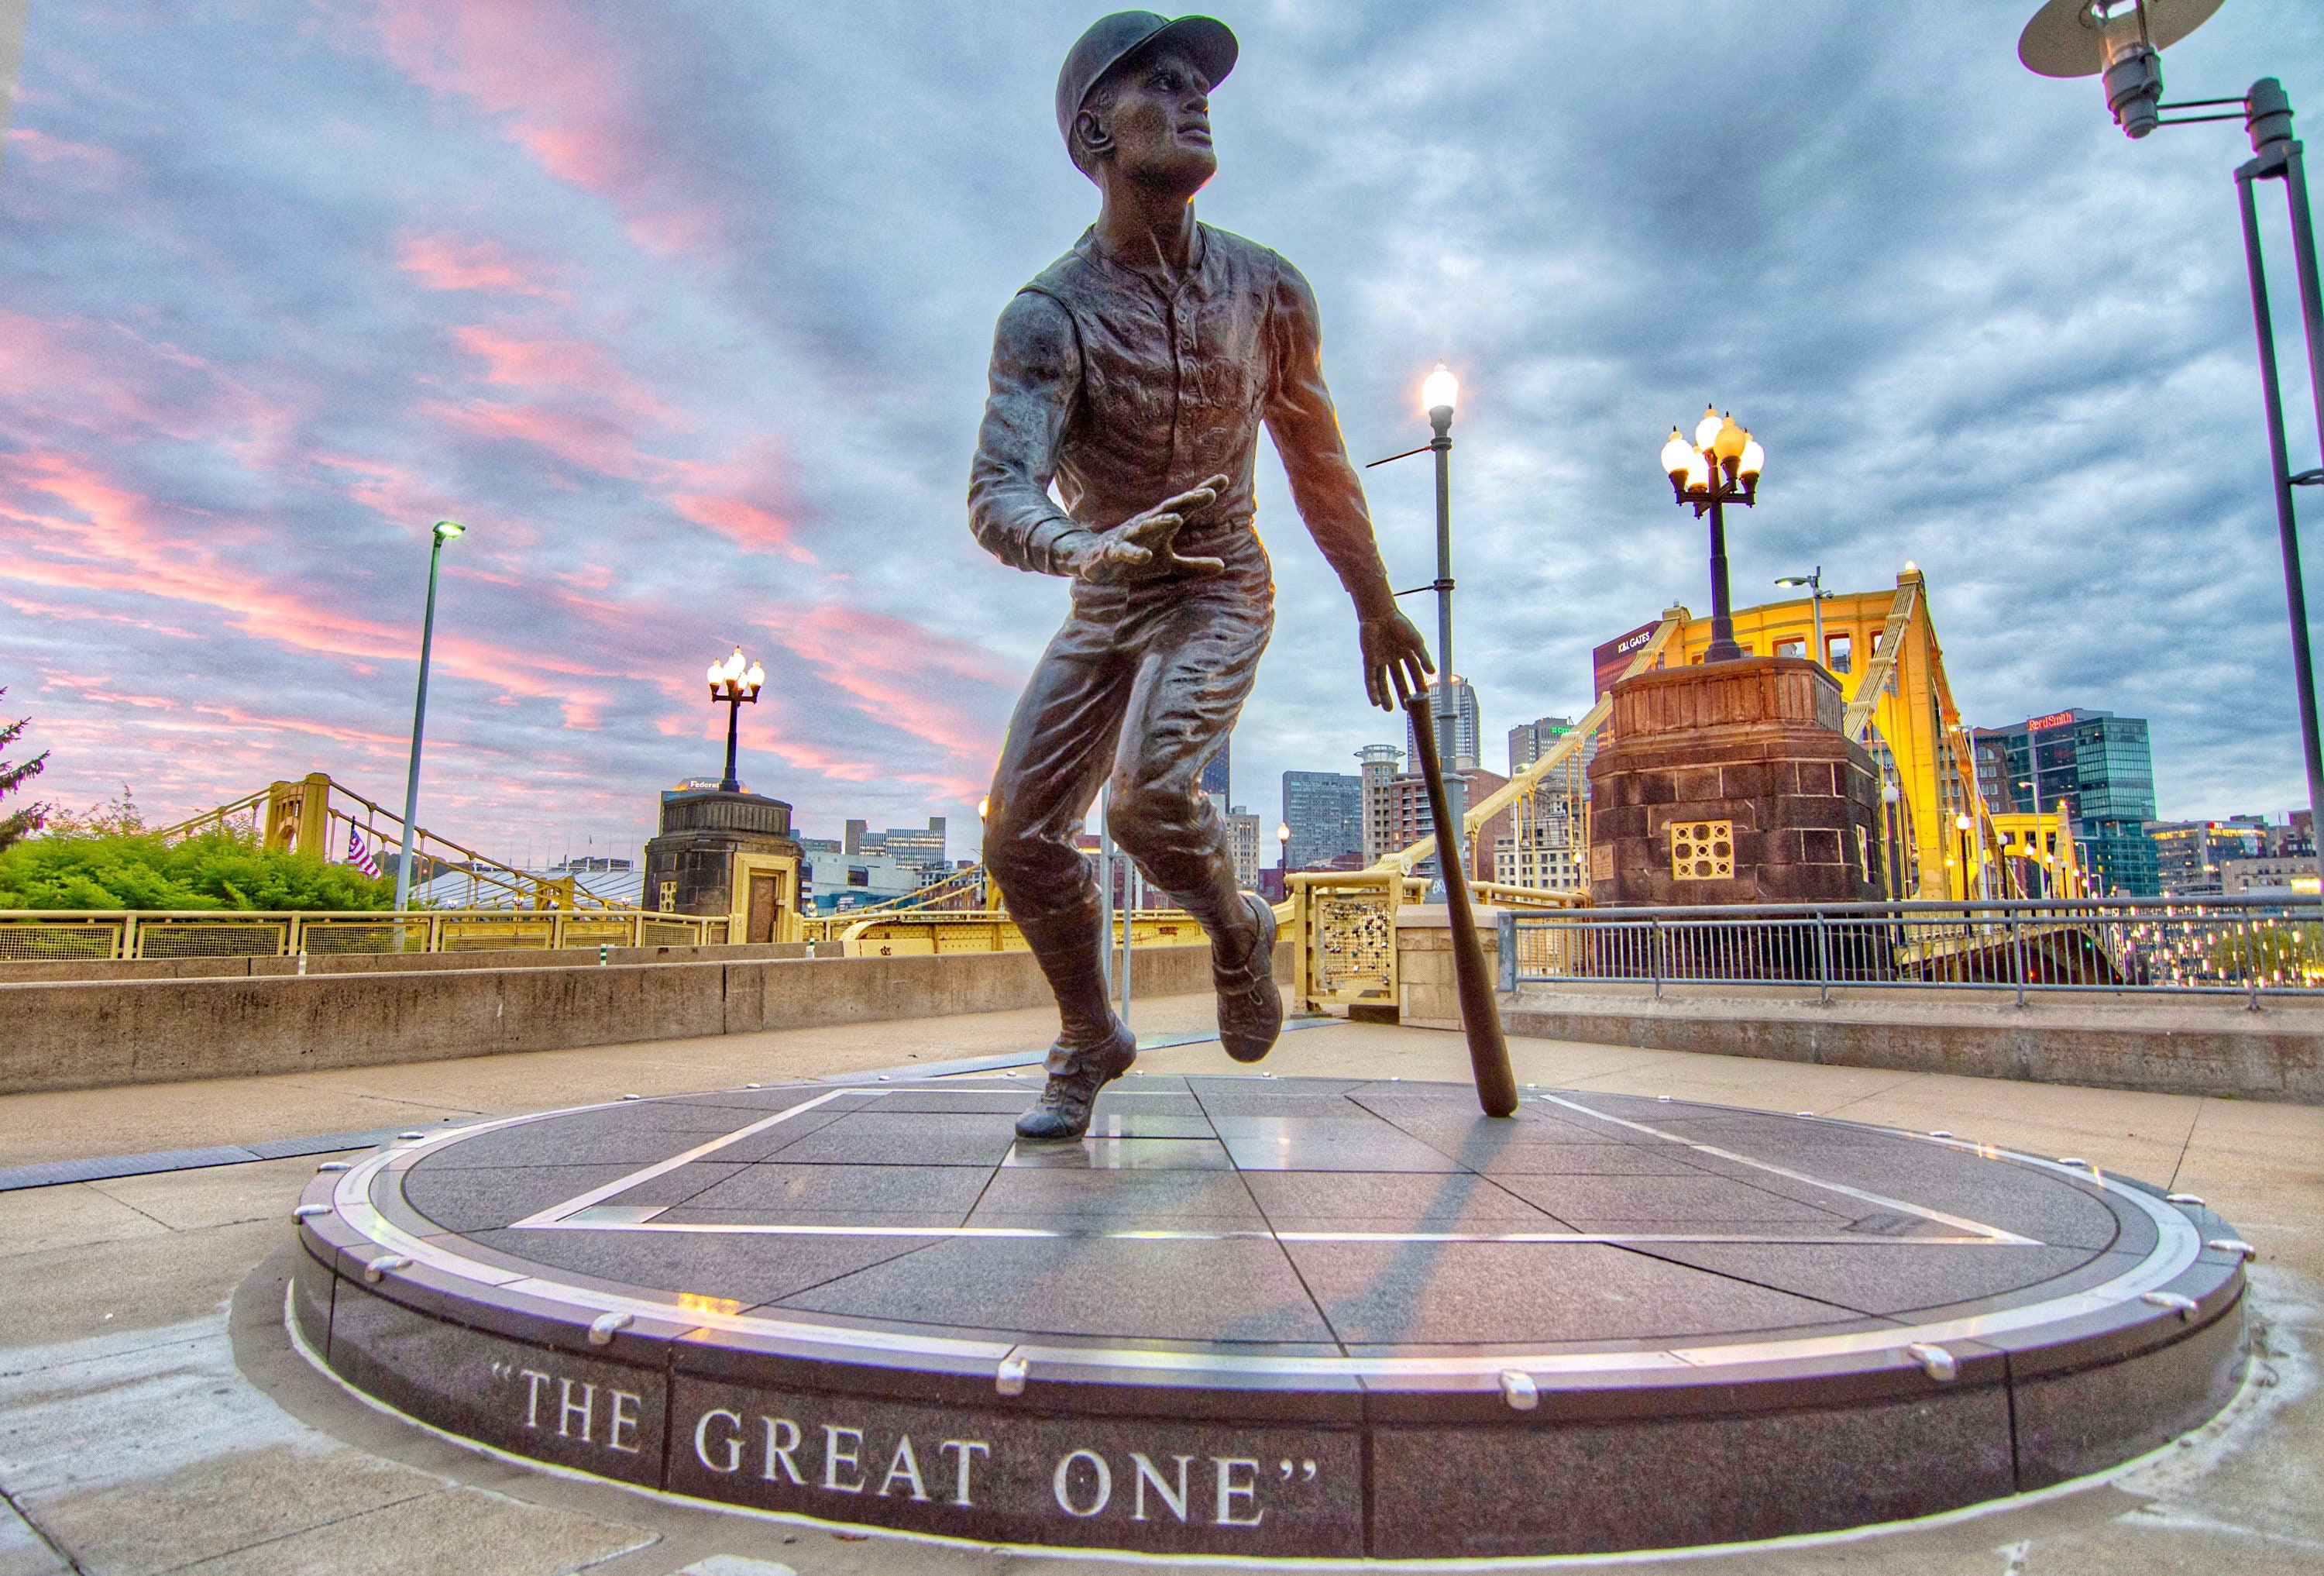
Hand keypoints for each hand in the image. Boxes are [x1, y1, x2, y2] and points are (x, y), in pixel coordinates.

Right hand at [1062, 474, 1229, 583]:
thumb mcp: (1168, 564)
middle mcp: (1147, 523)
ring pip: (1147, 526)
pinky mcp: (1113, 551)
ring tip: (1177, 519)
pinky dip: (1134, 553)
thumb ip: (1194, 565)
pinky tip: (1145, 556)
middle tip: (1209, 494)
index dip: (1202, 493)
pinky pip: (1124, 551)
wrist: (1095, 559)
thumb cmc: (1138, 555)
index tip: (1224, 479)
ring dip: (1161, 522)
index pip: (1185, 505)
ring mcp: (1129, 535)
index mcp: (1162, 523)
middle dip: (1188, 501)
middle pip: (1170, 509)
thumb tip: (1224, 566)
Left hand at [1360, 610, 1433, 710]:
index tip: (1423, 697)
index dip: (1418, 684)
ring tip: (1388, 709)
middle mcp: (1392, 658)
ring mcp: (1380, 660)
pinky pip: (1370, 678)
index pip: (1414, 672)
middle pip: (1398, 680)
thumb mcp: (1415, 640)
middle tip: (1406, 708)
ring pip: (1383, 682)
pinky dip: (1373, 690)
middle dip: (1402, 693)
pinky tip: (1375, 702)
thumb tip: (1433, 672)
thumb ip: (1423, 656)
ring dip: (1385, 696)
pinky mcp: (1369, 660)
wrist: (1380, 614)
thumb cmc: (1399, 623)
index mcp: (1405, 652)